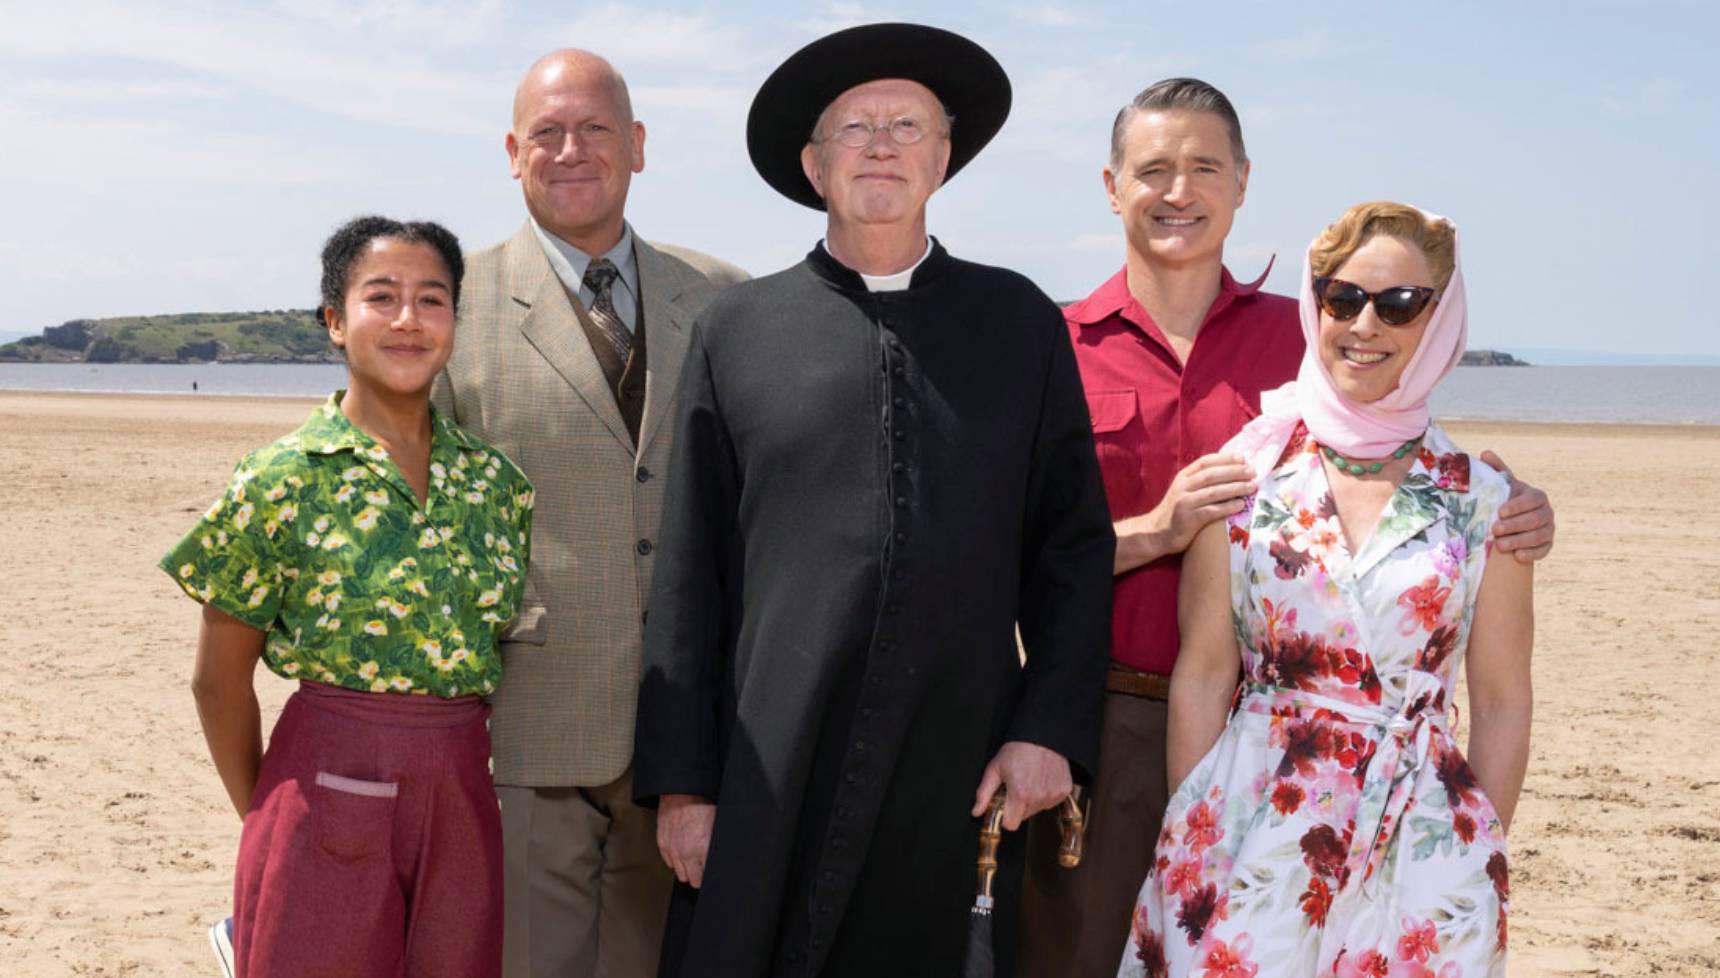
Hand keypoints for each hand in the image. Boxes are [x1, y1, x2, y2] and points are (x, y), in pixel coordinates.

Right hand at [656, 794, 716, 888]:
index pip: (705, 877)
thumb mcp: (716, 826)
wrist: (681, 793)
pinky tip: (681, 853)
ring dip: (686, 869)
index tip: (710, 873)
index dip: (709, 876)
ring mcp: (673, 849)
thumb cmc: (701, 805)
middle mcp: (686, 852)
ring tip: (692, 862)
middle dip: (698, 876)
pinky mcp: (663, 844)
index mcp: (702, 848)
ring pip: (680, 874)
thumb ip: (715, 845)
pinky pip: (669, 862)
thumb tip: (720, 857)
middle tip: (702, 870)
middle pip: (692, 880)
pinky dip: (675, 860)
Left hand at [970, 741, 1072, 831]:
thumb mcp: (995, 768)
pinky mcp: (1064, 791)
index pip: (1011, 825)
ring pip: (1038, 808)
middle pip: (1024, 816)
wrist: (1042, 735)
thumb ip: (984, 793)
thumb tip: (976, 811)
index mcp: (1020, 794)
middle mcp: (1039, 797)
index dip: (1005, 817)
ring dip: (1032, 800)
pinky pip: (1051, 801)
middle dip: (1018, 806)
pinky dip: (1046, 794)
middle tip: (1016, 787)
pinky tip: (1041, 779)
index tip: (1005, 807)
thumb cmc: (1018, 749)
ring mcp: (1053, 795)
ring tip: (1029, 780)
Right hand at [1116, 453, 1254, 572]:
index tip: (1243, 458)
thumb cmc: (1176, 511)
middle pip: (1212, 475)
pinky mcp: (1188, 519)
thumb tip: (1229, 471)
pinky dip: (1227, 507)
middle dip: (1234, 472)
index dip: (1225, 459)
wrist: (1156, 533)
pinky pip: (1211, 511)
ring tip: (1252, 487)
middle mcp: (1183, 487)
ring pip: (1213, 492)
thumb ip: (1200, 481)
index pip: (1205, 462)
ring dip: (1235, 488)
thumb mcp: (1184, 490)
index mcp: (1183, 477)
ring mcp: (1184, 503)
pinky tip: (1240, 505)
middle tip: (1253, 472)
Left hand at [1480, 450, 1554, 563]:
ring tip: (1500, 545)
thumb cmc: (1504, 500)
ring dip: (1520, 541)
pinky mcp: (1548, 545)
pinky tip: (1517, 556)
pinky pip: (1544, 550)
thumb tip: (1485, 453)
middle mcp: (1547, 512)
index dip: (1517, 506)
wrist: (1512, 523)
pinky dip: (1531, 554)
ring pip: (1539, 536)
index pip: (1531, 500)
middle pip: (1535, 519)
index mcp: (1536, 496)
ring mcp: (1549, 529)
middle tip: (1495, 530)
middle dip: (1515, 525)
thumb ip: (1496, 470)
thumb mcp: (1501, 486)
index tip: (1500, 511)